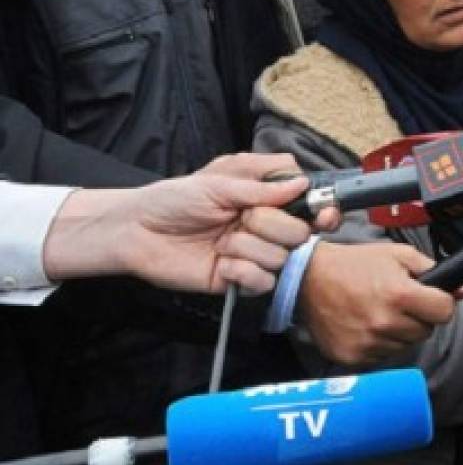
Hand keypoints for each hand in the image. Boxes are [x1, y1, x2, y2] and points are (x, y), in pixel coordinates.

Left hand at [105, 154, 325, 294]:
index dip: (322, 208)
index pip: (309, 200)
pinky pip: (262, 281)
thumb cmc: (174, 198)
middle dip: (273, 225)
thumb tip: (303, 184)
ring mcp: (253, 252)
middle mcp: (265, 224)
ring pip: (281, 257)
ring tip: (221, 242)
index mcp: (265, 196)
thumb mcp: (218, 183)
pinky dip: (241, 272)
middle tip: (244, 219)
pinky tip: (220, 264)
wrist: (137, 232)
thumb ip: (262, 187)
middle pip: (301, 231)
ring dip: (248, 248)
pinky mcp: (239, 280)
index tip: (323, 213)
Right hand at [298, 241, 458, 365]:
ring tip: (379, 311)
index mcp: (399, 295)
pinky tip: (366, 324)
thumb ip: (433, 271)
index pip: (445, 312)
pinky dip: (379, 343)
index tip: (431, 298)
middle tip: (398, 301)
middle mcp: (385, 323)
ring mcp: (368, 344)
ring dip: (399, 331)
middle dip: (419, 317)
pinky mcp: (353, 358)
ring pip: (405, 345)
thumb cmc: (355, 264)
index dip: (441, 303)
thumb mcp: (398, 255)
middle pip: (426, 331)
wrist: (310, 279)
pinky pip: (382, 356)